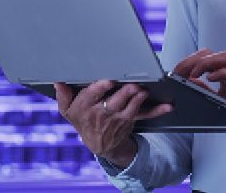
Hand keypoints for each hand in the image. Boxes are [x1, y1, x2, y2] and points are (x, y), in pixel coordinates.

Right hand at [54, 80, 171, 165]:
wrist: (100, 143)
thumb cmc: (83, 121)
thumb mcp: (68, 111)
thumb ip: (63, 96)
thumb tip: (58, 83)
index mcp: (85, 107)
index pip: (92, 96)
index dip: (101, 89)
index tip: (108, 82)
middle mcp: (102, 113)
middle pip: (114, 102)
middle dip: (124, 93)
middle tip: (131, 85)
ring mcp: (118, 118)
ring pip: (130, 107)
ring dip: (138, 99)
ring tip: (142, 91)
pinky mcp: (130, 120)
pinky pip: (145, 114)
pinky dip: (157, 110)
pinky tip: (167, 106)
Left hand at [172, 49, 225, 164]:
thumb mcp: (217, 99)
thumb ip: (205, 89)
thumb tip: (191, 81)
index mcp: (224, 73)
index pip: (207, 58)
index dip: (193, 61)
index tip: (181, 70)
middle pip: (214, 53)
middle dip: (197, 59)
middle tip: (186, 71)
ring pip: (224, 57)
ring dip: (207, 62)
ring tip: (195, 74)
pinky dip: (220, 73)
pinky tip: (209, 79)